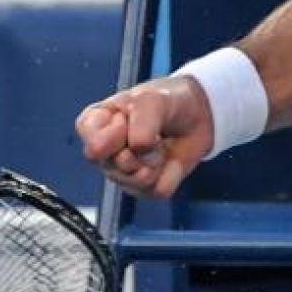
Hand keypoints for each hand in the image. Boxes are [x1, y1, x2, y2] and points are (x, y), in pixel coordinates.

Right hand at [76, 76, 213, 197]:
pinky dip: (171, 173)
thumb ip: (140, 124)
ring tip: (160, 144)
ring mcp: (122, 173)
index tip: (128, 118)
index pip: (94, 147)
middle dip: (141, 150)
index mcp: (93, 126)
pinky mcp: (144, 188)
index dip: (117, 134)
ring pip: (137, 182)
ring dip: (157, 161)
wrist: (197, 115)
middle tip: (150, 132)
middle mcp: (104, 152)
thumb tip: (138, 154)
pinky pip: (157, 190)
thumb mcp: (151, 101)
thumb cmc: (166, 101)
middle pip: (116, 167)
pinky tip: (169, 159)